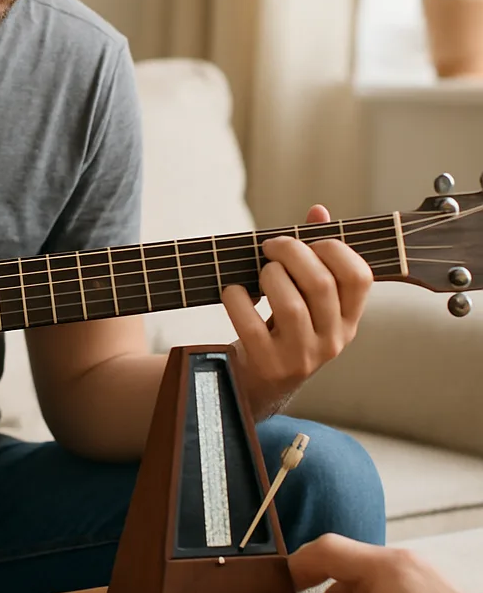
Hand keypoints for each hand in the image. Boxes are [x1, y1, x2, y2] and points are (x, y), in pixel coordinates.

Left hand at [223, 204, 372, 416]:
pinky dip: (236, 299)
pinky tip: (233, 291)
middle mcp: (332, 340)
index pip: (360, 277)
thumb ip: (314, 255)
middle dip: (291, 251)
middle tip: (271, 246)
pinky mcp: (268, 365)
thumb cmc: (280, 327)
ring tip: (259, 272)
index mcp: (348, 319)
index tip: (308, 240)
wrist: (255, 382)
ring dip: (269, 276)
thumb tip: (318, 210)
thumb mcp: (304, 297)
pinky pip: (251, 325)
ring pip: (290, 305)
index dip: (334, 248)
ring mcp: (301, 357)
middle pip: (320, 284)